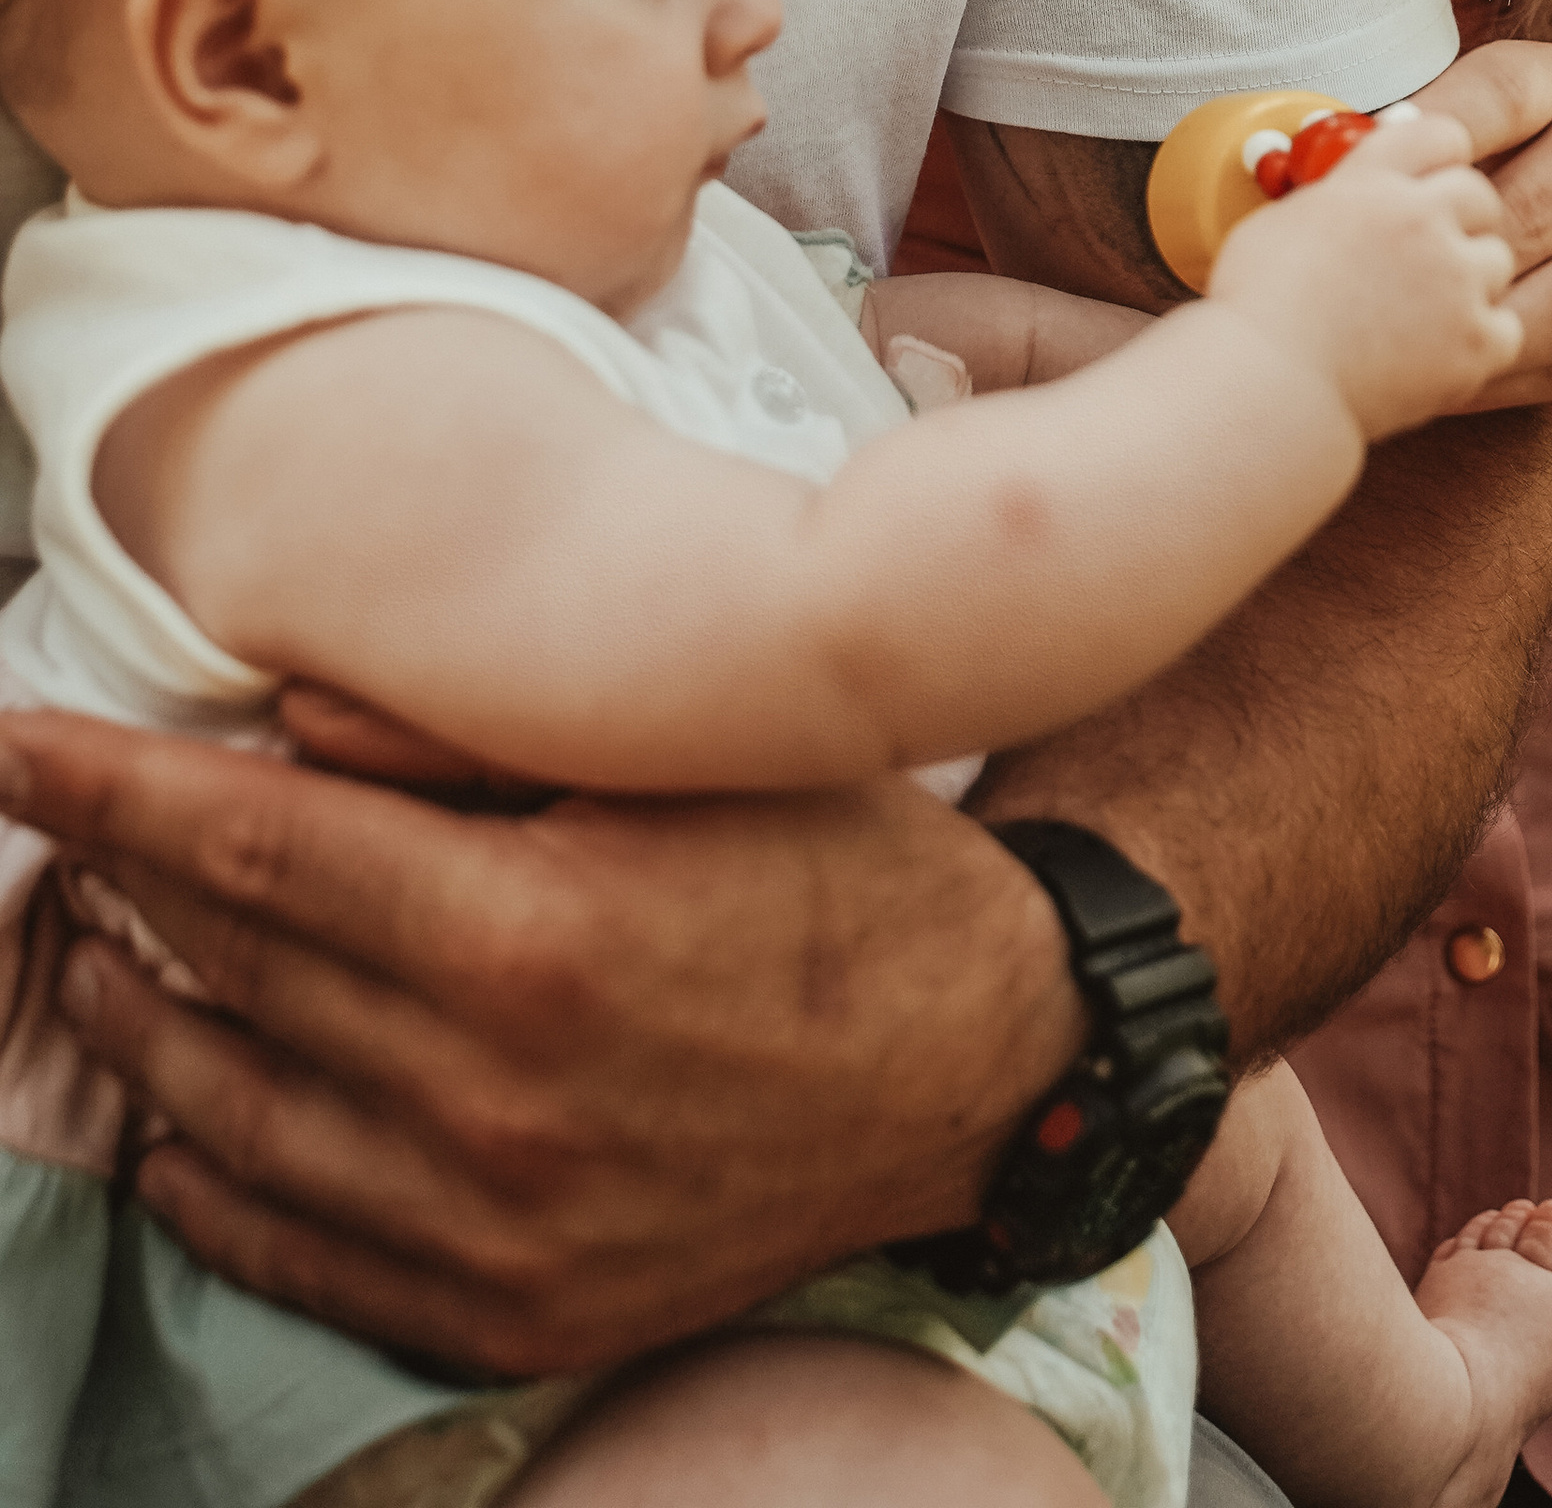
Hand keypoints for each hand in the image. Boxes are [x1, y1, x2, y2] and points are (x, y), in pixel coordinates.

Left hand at [0, 707, 1079, 1377]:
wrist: (978, 1069)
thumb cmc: (836, 873)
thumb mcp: (679, 756)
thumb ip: (468, 731)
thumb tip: (277, 715)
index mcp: (527, 932)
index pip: (246, 849)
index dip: (106, 789)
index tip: (11, 740)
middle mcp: (486, 1098)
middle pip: (223, 973)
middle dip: (111, 885)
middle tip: (58, 821)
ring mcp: (488, 1229)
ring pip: (226, 1117)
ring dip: (136, 1023)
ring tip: (93, 948)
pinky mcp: (506, 1313)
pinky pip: (291, 1252)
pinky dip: (205, 1177)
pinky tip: (175, 1114)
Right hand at [1210, 105, 1521, 436]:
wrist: (1271, 384)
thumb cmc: (1258, 311)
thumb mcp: (1282, 220)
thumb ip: (1335, 197)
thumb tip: (1351, 193)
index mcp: (1371, 180)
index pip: (1440, 134)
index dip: (1441, 157)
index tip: (1436, 175)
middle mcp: (1420, 218)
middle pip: (1478, 194)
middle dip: (1461, 219)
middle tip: (1432, 250)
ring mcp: (1455, 278)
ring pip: (1497, 260)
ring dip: (1470, 280)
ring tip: (1425, 311)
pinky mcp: (1476, 339)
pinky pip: (1507, 327)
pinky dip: (1480, 342)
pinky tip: (1440, 352)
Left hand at [1408, 43, 1551, 418]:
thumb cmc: (1494, 183)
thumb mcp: (1454, 141)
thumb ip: (1394, 150)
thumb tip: (1294, 162)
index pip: (1500, 95)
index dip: (1432, 137)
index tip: (1371, 178)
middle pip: (1542, 204)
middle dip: (1461, 257)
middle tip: (1393, 292)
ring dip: (1490, 330)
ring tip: (1420, 349)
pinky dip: (1512, 380)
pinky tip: (1455, 382)